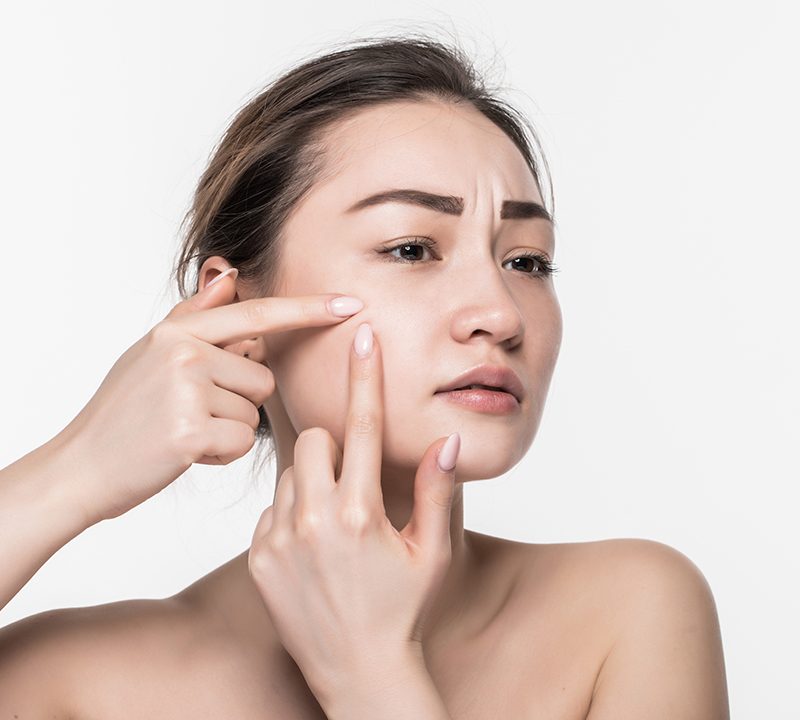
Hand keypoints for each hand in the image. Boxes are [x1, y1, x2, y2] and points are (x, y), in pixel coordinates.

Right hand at [57, 267, 364, 523]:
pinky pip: (240, 441)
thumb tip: (229, 276)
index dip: (308, 310)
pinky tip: (187, 452)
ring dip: (229, 428)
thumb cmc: (124, 412)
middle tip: (193, 411)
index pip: (257, 314)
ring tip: (186, 431)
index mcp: (177, 330)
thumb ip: (195, 317)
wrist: (81, 466)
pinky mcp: (189, 431)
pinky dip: (221, 453)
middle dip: (240, 400)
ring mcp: (185, 390)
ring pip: (253, 411)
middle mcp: (183, 352)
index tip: (351, 304)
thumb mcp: (151, 353)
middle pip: (263, 376)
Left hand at [247, 321, 460, 697]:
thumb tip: (445, 441)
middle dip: (333, 446)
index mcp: (362, 513)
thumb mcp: (432, 552)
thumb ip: (437, 491)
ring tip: (334, 524)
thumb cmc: (403, 610)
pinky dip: (291, 512)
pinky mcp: (257, 556)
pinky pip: (271, 508)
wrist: (357, 672)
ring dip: (312, 481)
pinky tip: (311, 547)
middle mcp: (314, 520)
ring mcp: (279, 539)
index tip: (362, 336)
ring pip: (290, 472)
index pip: (365, 426)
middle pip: (313, 438)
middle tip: (352, 481)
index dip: (366, 376)